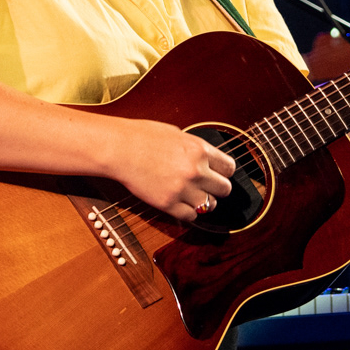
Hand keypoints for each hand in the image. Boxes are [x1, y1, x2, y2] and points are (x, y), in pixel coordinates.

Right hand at [106, 119, 235, 222]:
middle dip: (218, 188)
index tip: (219, 174)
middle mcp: (195, 170)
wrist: (119, 148)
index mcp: (199, 150)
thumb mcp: (177, 134)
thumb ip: (195, 148)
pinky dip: (189, 212)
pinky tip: (182, 204)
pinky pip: (191, 216)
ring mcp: (182, 189)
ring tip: (194, 196)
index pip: (229, 168)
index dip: (225, 172)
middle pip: (225, 189)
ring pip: (211, 205)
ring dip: (205, 202)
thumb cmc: (142, 136)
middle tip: (208, 187)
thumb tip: (207, 159)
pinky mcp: (168, 204)